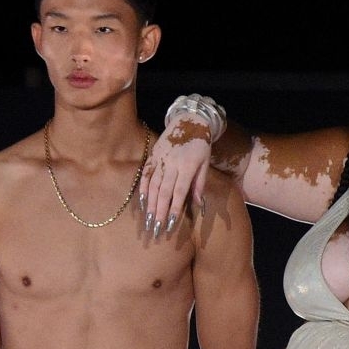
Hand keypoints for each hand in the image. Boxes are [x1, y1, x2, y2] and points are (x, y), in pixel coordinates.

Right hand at [137, 122, 213, 239]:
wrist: (188, 121)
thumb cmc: (200, 146)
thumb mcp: (205, 164)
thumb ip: (200, 184)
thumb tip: (199, 204)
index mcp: (187, 167)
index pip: (180, 192)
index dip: (175, 208)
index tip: (171, 224)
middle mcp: (171, 164)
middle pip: (164, 191)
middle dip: (160, 211)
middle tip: (156, 227)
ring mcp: (160, 160)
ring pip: (154, 185)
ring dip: (151, 203)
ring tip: (149, 218)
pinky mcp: (152, 156)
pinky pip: (146, 174)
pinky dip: (144, 188)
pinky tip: (143, 201)